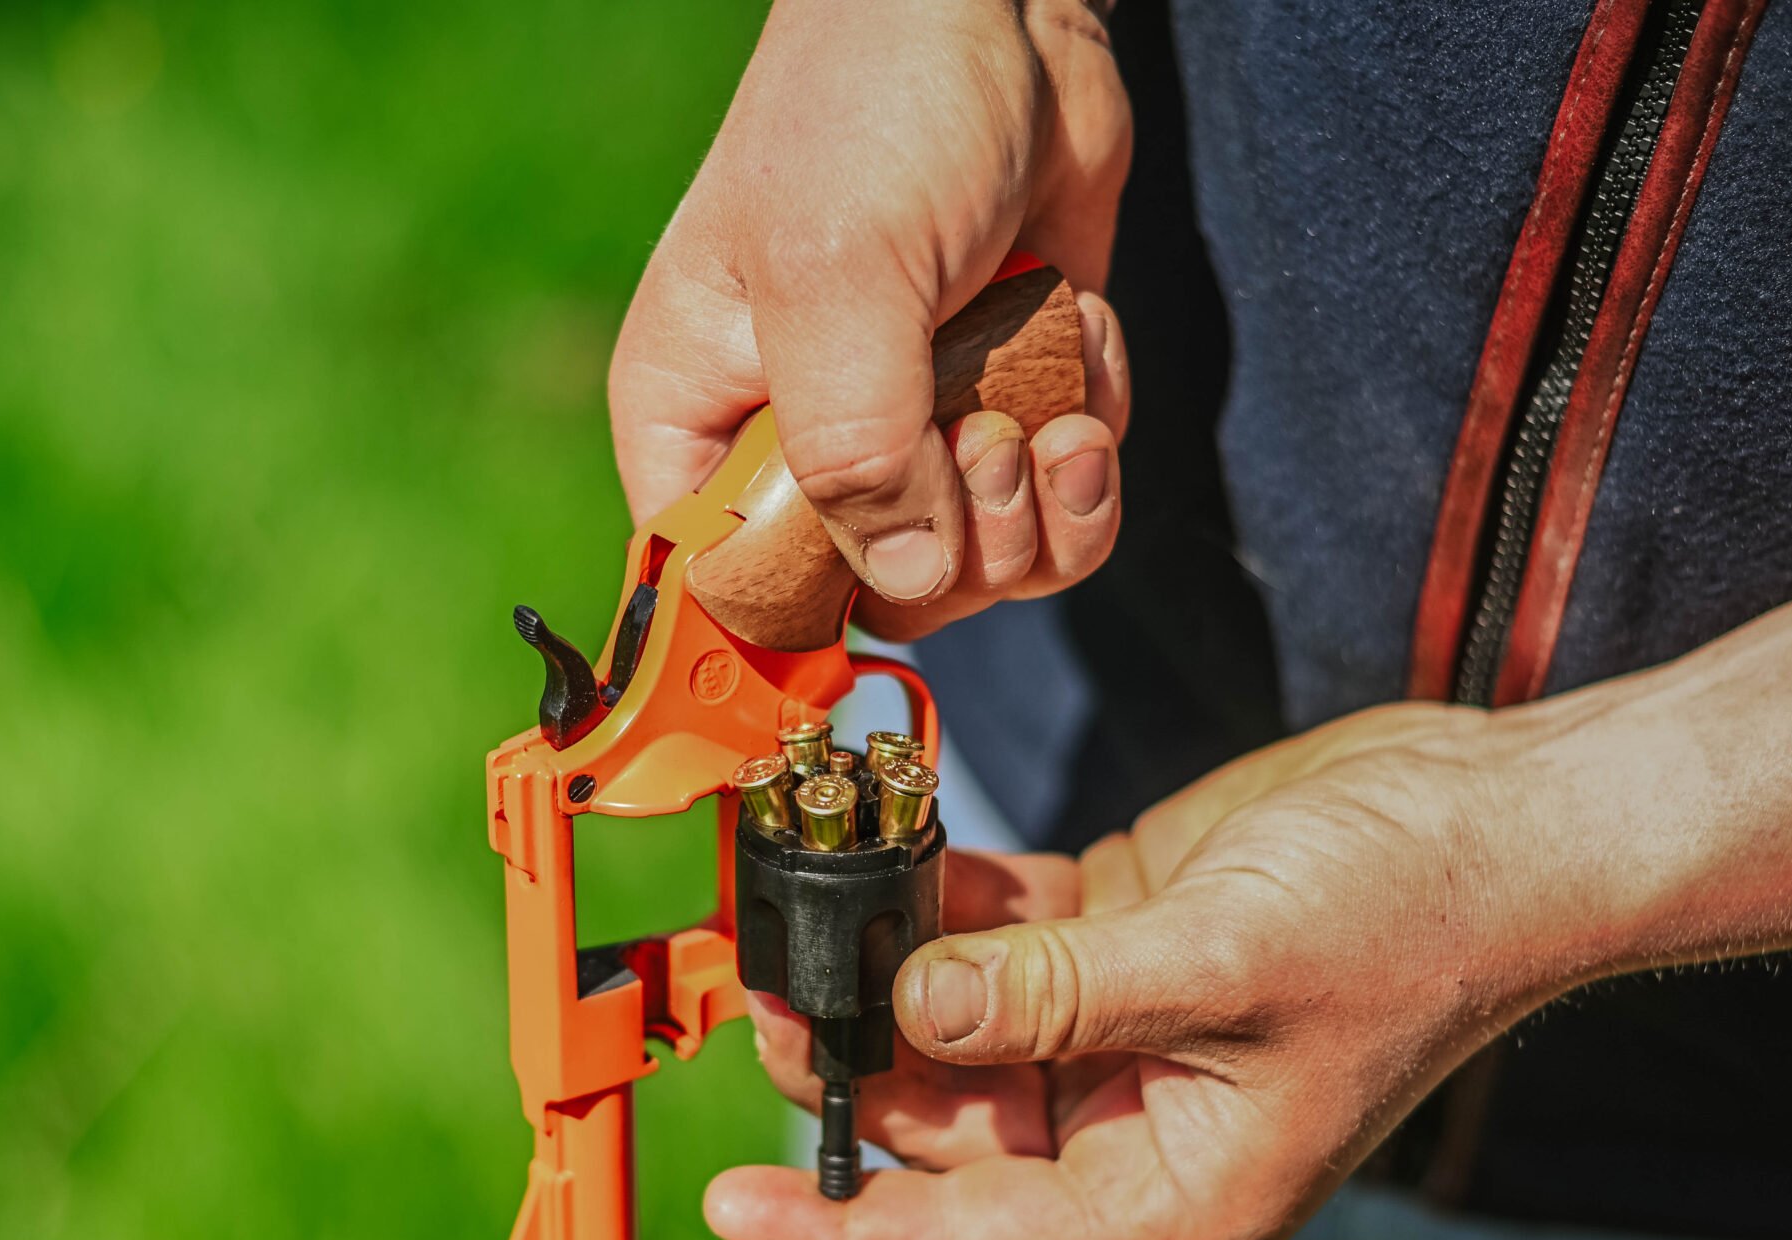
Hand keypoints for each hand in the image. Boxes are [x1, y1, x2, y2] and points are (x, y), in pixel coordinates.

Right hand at [609, 0, 1133, 640]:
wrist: (999, 7)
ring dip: (1045, 499)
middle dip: (964, 543)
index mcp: (699, 423)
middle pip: (882, 596)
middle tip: (983, 438)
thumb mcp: (838, 277)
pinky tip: (1074, 330)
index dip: (797, 627)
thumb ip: (855, 446)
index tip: (878, 609)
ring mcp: (912, 429)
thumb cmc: (873, 112)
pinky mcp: (1007, 402)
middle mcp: (801, 444)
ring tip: (1050, 398)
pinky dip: (1092, 434)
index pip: (723, 592)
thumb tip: (907, 579)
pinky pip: (1062, 499)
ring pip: (988, 564)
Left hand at [713, 703, 1560, 1239]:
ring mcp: (1127, 1028)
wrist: (1509, 816)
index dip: (848, 1231)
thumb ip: (1058, 995)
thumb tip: (914, 1010)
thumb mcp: (1224, 962)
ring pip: (963, 1028)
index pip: (978, 1238)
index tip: (734, 1212)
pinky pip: (1006, 937)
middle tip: (762, 1003)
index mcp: (1174, 1189)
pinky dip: (948, 903)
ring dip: (885, 981)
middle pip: (952, 1127)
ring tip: (795, 930)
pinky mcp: (1128, 935)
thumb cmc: (1414, 916)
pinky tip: (890, 858)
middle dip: (852, 1075)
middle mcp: (1139, 1126)